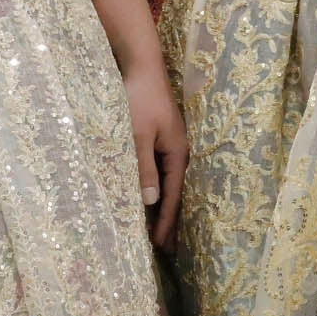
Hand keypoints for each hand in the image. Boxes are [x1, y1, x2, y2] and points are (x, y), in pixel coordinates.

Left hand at [122, 55, 188, 246]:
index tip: (160, 247)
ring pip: (167, 183)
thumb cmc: (138, 99)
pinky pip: (160, 172)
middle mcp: (178, 151)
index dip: (166, 222)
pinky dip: (156, 189)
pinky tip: (148, 197)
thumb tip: (151, 202)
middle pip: (175, 193)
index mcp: (178, 153)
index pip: (173, 196)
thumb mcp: (137, 136)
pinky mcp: (159, 138)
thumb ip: (144, 168)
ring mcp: (169, 145)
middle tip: (164, 249)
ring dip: (162, 207)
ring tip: (157, 231)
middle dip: (170, 221)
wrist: (141, 66)